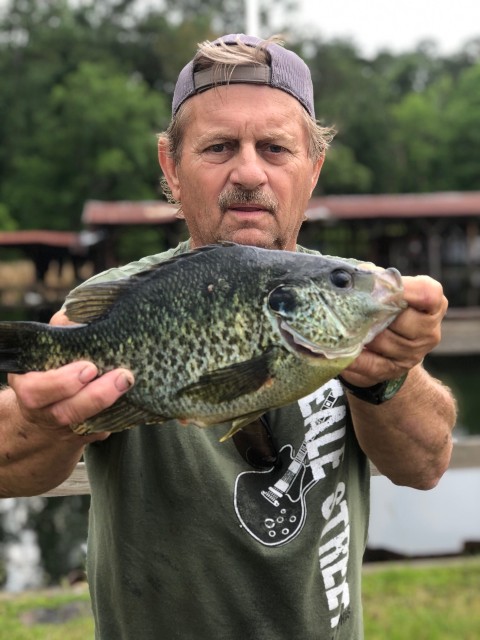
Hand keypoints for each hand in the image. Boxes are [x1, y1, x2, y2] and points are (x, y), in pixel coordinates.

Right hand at [7, 309, 133, 441]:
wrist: (51, 401)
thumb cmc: (55, 362)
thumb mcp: (53, 343)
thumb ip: (64, 327)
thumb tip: (80, 312)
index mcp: (29, 384)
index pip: (36, 390)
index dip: (62, 382)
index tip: (89, 368)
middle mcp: (45, 411)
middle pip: (65, 412)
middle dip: (95, 396)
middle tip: (122, 377)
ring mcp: (66, 426)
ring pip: (86, 424)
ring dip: (111, 404)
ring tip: (128, 382)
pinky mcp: (87, 433)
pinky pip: (103, 429)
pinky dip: (120, 416)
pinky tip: (136, 399)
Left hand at [341, 275, 447, 386]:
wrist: (383, 352)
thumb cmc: (384, 312)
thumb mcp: (386, 293)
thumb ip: (377, 281)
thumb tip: (358, 275)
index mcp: (433, 306)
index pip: (428, 294)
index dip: (405, 289)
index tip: (382, 286)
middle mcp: (429, 331)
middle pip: (402, 319)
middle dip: (375, 311)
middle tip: (355, 305)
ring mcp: (413, 354)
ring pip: (383, 340)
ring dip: (361, 331)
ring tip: (346, 323)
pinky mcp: (392, 370)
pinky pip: (368, 362)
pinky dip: (353, 355)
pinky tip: (340, 348)